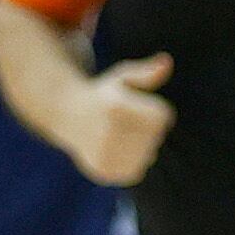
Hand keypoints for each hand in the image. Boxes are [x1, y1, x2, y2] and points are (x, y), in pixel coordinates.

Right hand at [64, 53, 173, 185]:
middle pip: (156, 137)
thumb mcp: (123, 77)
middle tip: (122, 121)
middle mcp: (109, 132)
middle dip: (147, 129)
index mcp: (117, 107)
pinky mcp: (104, 171)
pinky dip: (131, 162)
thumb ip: (147, 72)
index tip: (134, 105)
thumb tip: (166, 62)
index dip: (154, 110)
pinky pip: (135, 171)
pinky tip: (113, 148)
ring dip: (141, 147)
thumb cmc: (104, 93)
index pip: (163, 117)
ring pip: (148, 156)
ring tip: (117, 134)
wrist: (67, 114)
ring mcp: (105, 154)